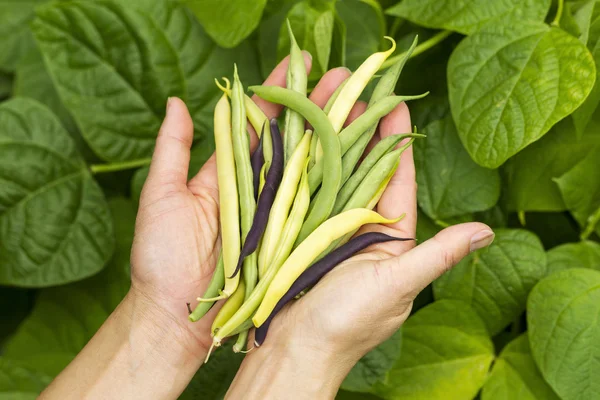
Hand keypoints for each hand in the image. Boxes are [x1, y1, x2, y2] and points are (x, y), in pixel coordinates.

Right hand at [226, 68, 494, 399]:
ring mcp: (327, 229)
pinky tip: (297, 138)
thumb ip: (437, 255)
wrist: (294, 349)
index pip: (396, 180)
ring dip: (331, 142)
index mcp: (390, 239)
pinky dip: (301, 168)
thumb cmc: (348, 323)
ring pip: (332, 177)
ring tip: (327, 102)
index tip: (395, 103)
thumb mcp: (397, 287)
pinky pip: (303, 194)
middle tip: (355, 90)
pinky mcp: (297, 233)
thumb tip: (486, 232)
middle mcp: (360, 228)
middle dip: (360, 132)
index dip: (395, 142)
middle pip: (362, 171)